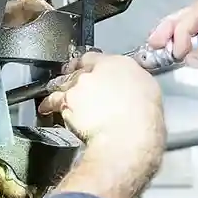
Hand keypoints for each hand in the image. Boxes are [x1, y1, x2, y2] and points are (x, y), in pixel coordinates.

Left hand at [39, 52, 165, 163]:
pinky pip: (53, 99)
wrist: (128, 139)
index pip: (101, 57)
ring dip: (62, 88)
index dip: (93, 65)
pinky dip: (49, 104)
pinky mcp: (67, 100)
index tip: (91, 70)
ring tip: (57, 94)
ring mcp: (81, 83)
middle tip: (75, 82)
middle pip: (80, 67)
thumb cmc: (144, 124)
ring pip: (65, 81)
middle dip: (76, 74)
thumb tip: (132, 92)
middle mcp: (99, 69)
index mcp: (123, 65)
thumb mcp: (150, 97)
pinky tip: (46, 107)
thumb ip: (136, 87)